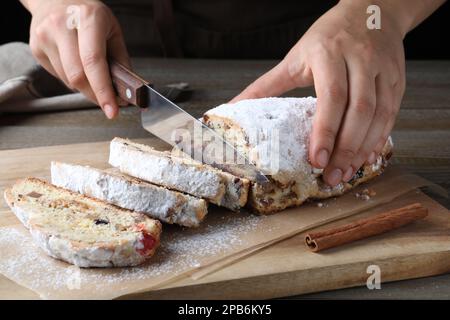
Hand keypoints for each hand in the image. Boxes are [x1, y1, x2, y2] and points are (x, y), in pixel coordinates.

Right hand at [23, 0, 128, 118]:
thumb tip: (128, 92)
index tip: (112, 110)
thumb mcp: (112, 31)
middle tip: (109, 102)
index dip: (103, 91)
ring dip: (85, 87)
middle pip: (78, 76)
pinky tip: (76, 64)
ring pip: (67, 80)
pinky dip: (72, 79)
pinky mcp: (36, 47)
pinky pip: (58, 76)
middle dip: (95, 95)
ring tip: (93, 75)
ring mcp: (45, 36)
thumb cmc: (88, 15)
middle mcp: (62, 25)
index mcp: (88, 18)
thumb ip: (121, 62)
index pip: (94, 62)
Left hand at [233, 1, 406, 185]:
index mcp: (329, 53)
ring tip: (346, 172)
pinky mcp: (397, 78)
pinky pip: (393, 112)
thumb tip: (233, 107)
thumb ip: (265, 85)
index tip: (316, 159)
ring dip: (363, 148)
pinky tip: (367, 157)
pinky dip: (380, 138)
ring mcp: (383, 69)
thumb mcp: (294, 57)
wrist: (370, 11)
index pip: (332, 96)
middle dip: (345, 148)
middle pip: (359, 110)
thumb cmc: (327, 37)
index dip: (325, 130)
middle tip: (332, 176)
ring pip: (379, 114)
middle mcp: (360, 59)